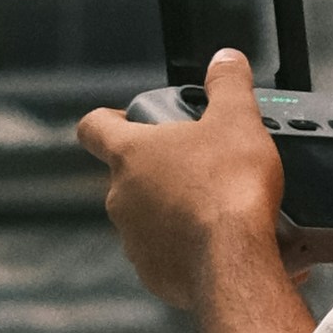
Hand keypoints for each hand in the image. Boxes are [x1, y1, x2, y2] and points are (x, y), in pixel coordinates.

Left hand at [78, 48, 287, 312]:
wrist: (235, 262)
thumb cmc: (230, 190)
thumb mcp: (238, 120)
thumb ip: (228, 84)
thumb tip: (225, 59)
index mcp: (131, 154)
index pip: (94, 127)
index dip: (107, 119)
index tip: (123, 121)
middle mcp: (121, 197)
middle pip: (129, 175)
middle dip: (160, 171)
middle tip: (199, 167)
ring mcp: (133, 238)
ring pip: (147, 217)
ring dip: (173, 211)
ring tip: (215, 209)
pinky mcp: (152, 273)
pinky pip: (165, 255)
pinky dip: (186, 249)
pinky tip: (217, 244)